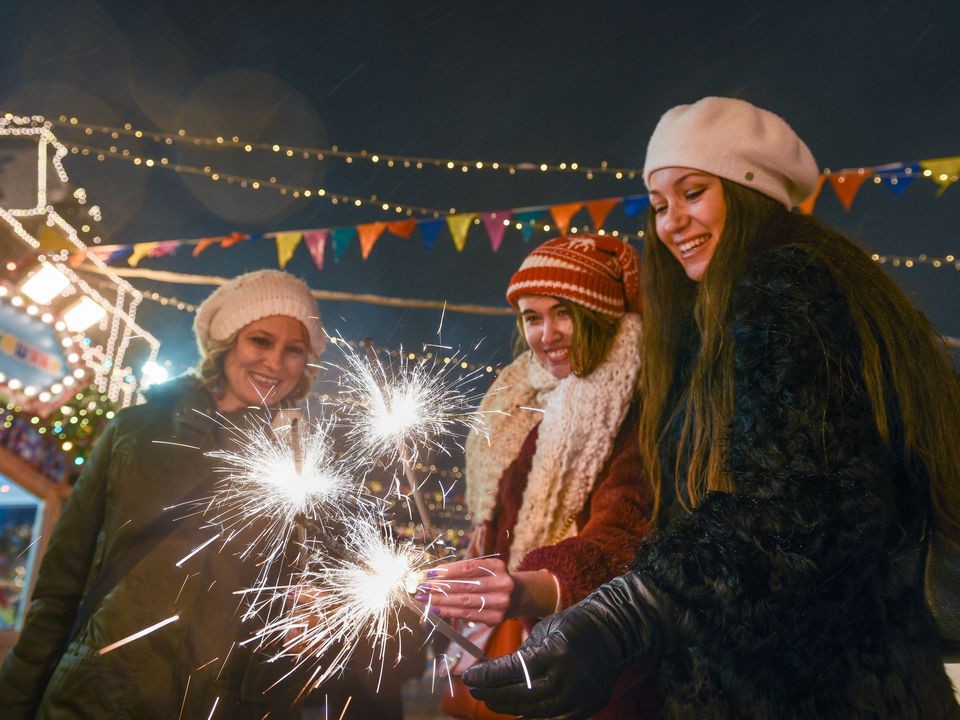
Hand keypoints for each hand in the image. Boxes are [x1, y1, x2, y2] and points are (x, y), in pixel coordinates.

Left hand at [418, 557, 515, 624]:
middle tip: (421, 587)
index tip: (429, 573)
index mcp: (497, 566)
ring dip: (440, 600)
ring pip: (464, 602)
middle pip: (464, 586)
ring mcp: (500, 603)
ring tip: (424, 598)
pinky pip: (467, 615)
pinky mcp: (495, 618)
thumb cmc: (493, 578)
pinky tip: (436, 608)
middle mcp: (501, 584)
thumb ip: (464, 571)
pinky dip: (449, 612)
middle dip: (440, 587)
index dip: (447, 571)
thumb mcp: (486, 568)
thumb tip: (434, 575)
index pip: (468, 568)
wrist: (518, 595)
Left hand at [462, 606, 616, 719]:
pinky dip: (535, 717)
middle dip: (494, 693)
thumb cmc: (573, 625)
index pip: (513, 670)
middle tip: (475, 690)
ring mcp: (580, 695)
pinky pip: (556, 719)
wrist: (613, 630)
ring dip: (510, 707)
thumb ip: (524, 656)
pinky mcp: (588, 706)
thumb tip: (496, 674)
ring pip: (537, 711)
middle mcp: (568, 677)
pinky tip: (519, 712)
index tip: (469, 677)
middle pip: (522, 694)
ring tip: (492, 701)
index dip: (488, 676)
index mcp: (555, 652)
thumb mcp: (544, 631)